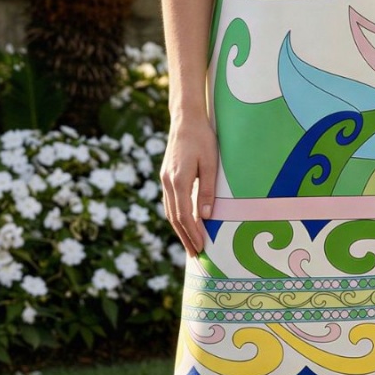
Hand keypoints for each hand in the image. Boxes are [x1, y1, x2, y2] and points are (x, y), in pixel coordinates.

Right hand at [159, 115, 217, 257]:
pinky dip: (176, 216)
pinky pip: (169, 202)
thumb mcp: (210, 163)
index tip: (200, 249)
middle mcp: (168, 182)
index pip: (184, 216)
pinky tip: (183, 223)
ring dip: (179, 229)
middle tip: (195, 255)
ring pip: (169, 211)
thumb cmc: (202, 139)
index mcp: (178, 180)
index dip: (192, 234)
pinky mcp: (166, 175)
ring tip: (189, 244)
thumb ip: (207, 189)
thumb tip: (205, 216)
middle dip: (184, 238)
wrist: (185, 119)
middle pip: (174, 218)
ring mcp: (164, 179)